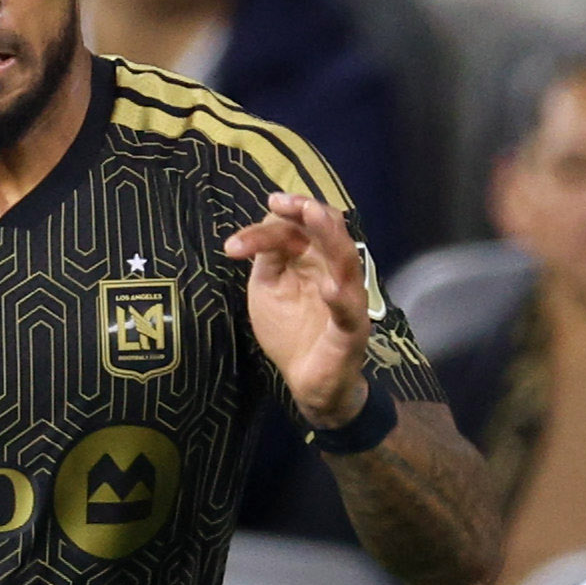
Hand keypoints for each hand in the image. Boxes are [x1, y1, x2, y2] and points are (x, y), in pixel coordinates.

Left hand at [225, 192, 377, 433]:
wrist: (307, 383)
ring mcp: (347, 297)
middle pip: (327, 229)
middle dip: (304, 210)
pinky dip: (341, 296)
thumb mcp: (268, 289)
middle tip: (278, 201)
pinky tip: (330, 288)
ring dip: (329, 234)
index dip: (264, 230)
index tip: (233, 245)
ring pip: (345, 258)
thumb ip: (268, 260)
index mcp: (313, 259)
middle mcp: (333, 271)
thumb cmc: (291, 332)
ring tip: (312, 214)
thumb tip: (263, 228)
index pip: (294, 231)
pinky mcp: (352, 327)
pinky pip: (349, 309)